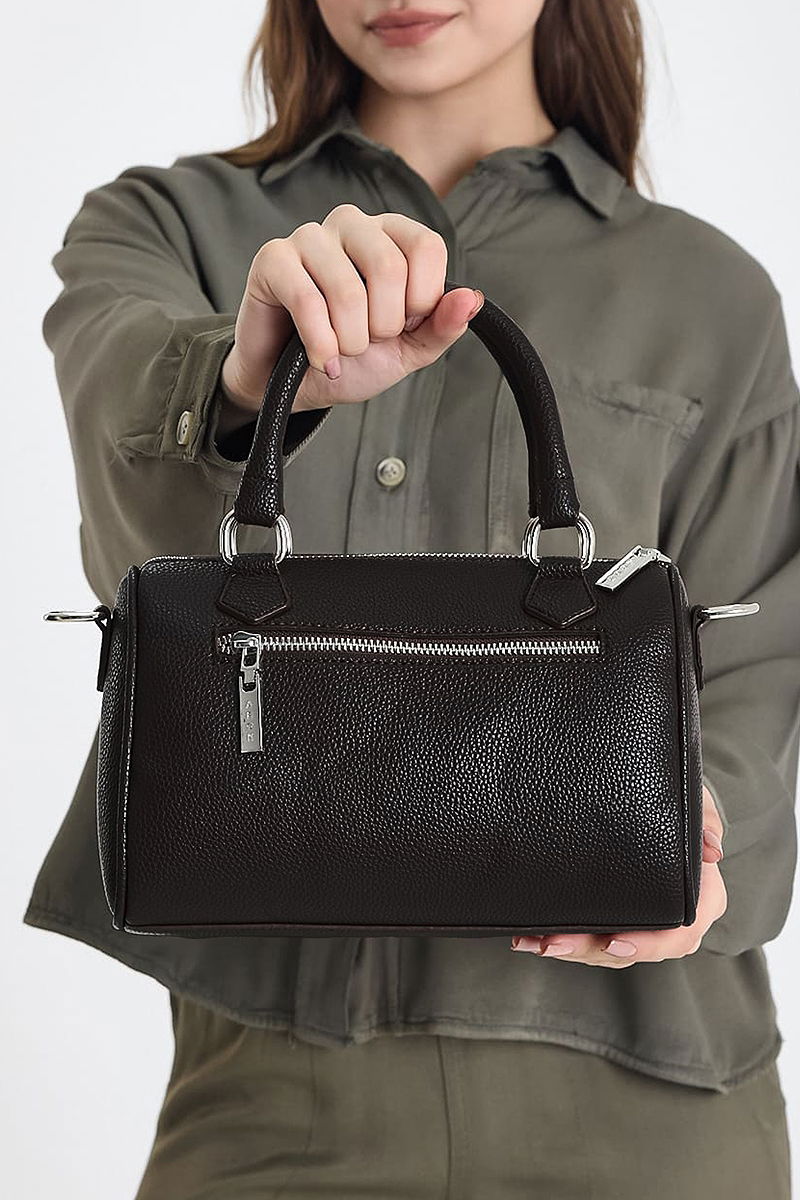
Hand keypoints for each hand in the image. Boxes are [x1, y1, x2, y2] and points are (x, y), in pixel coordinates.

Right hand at [217, 203, 483, 437]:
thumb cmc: (354, 359)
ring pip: (347, 290)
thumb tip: (471, 299)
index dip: (422, 300)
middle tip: (368, 341)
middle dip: (383, 326)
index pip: (426, 246)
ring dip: (349, 341)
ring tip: (341, 351)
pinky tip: (321, 359)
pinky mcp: (273, 259)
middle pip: (388, 266)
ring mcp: (310, 237)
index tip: (404, 324)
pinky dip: (321, 345)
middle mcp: (352, 225)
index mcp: (391, 235)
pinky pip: (307, 302)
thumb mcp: (409, 349)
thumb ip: (442, 326)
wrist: (301, 387)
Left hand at [510, 785, 726, 966]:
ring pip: (602, 951)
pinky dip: (557, 940)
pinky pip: (586, 939)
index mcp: (699, 903)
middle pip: (630, 950)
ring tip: (532, 940)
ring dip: (566, 949)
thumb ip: (706, 819)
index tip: (615, 943)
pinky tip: (528, 937)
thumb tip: (711, 848)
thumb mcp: (698, 805)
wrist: (662, 809)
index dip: (647, 945)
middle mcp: (669, 923)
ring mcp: (638, 926)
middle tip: (554, 943)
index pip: (678, 936)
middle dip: (588, 950)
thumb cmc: (682, 809)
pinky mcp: (610, 921)